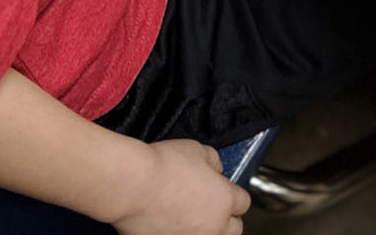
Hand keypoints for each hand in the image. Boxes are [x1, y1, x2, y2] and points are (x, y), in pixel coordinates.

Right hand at [111, 139, 249, 234]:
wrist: (131, 185)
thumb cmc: (160, 167)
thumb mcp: (196, 149)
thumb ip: (212, 161)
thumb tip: (215, 168)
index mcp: (224, 199)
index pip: (243, 203)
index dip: (233, 194)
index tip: (225, 191)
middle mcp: (214, 225)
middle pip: (234, 229)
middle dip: (226, 218)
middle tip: (212, 206)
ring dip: (207, 229)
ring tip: (192, 217)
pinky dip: (181, 233)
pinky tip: (171, 223)